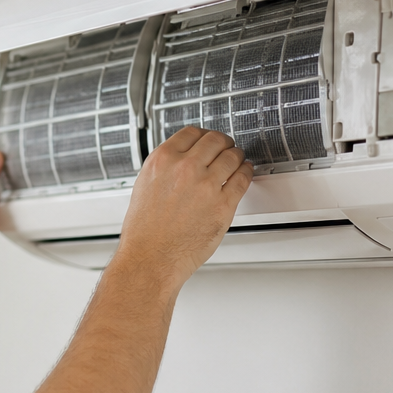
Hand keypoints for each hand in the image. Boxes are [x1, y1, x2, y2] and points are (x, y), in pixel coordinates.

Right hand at [113, 127, 253, 283]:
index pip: (191, 132)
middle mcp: (185, 168)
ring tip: (238, 160)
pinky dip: (246, 172)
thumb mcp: (145, 187)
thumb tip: (181, 160)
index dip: (203, 135)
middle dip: (223, 142)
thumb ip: (165, 169)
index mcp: (162, 161)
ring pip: (232, 156)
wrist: (151, 259)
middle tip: (226, 147)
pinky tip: (244, 172)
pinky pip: (243, 178)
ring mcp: (206, 185)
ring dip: (237, 156)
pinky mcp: (223, 204)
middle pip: (215, 140)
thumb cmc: (145, 232)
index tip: (208, 139)